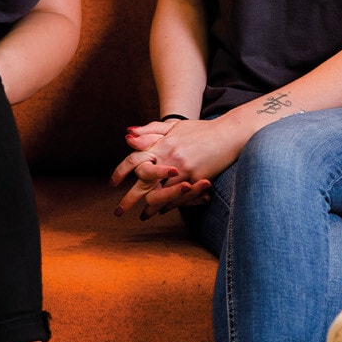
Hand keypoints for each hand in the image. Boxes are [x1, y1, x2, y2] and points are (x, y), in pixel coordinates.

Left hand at [110, 116, 244, 219]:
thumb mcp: (174, 126)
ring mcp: (184, 172)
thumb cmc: (200, 130)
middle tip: (118, 212)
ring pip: (160, 196)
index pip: (134, 160)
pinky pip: (179, 199)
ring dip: (150, 208)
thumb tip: (127, 136)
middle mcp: (170, 159)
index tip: (112, 183)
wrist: (228, 134)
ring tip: (144, 215)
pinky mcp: (197, 181)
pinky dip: (169, 206)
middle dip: (128, 200)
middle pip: (143, 184)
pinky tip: (163, 210)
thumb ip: (150, 131)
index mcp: (162, 145)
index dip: (121, 172)